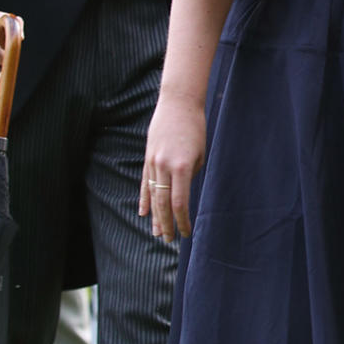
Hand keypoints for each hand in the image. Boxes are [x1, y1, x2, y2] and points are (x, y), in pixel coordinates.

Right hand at [140, 91, 206, 240]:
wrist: (178, 103)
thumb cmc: (195, 127)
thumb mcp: (199, 154)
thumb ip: (190, 175)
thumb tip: (181, 193)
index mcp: (183, 167)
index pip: (180, 203)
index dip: (182, 221)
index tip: (186, 233)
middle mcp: (165, 166)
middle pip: (163, 204)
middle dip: (167, 224)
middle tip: (169, 240)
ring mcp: (153, 162)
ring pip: (152, 196)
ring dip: (155, 216)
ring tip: (157, 233)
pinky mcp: (147, 157)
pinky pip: (144, 183)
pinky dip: (144, 199)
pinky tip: (143, 213)